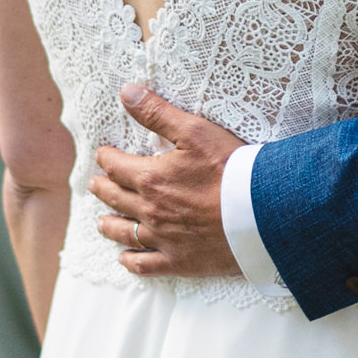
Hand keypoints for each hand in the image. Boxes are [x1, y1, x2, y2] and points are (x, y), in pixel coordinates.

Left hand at [90, 83, 243, 278]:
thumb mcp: (196, 131)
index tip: (104, 155)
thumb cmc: (232, 168)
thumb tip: (126, 92)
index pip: (115, 166)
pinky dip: (130, 261)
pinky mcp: (179, 261)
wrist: (262, 213)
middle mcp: (149, 210)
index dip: (107, 158)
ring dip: (109, 225)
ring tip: (101, 221)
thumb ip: (158, 113)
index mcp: (150, 178)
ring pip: (123, 233)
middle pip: (115, 199)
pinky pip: (144, 265)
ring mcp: (163, 238)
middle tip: (96, 184)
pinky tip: (124, 258)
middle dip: (103, 188)